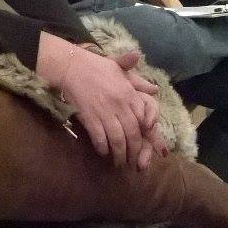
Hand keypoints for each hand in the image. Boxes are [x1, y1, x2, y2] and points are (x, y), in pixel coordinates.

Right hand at [36, 34, 166, 169]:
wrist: (72, 66)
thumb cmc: (96, 66)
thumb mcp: (120, 68)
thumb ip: (138, 81)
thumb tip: (155, 90)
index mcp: (129, 93)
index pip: (143, 119)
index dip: (146, 134)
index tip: (145, 143)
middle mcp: (120, 104)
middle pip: (132, 133)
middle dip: (134, 151)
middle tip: (132, 160)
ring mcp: (105, 111)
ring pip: (118, 139)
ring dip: (119, 154)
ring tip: (118, 162)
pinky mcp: (90, 117)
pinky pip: (100, 137)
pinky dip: (103, 147)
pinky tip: (103, 152)